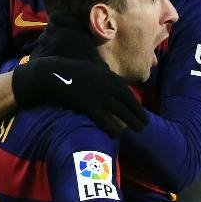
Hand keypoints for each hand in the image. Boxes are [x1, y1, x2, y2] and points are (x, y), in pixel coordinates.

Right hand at [12, 56, 147, 136]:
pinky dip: (112, 127)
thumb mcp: (91, 66)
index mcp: (108, 75)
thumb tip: (107, 70)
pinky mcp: (89, 104)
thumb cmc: (70, 69)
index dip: (134, 102)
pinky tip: (117, 135)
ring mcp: (99, 94)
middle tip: (145, 123)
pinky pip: (104, 118)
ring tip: (140, 130)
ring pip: (121, 110)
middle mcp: (107, 85)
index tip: (139, 110)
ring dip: (132, 121)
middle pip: (128, 101)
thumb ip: (101, 69)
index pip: (126, 90)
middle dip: (138, 112)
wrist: (54, 72)